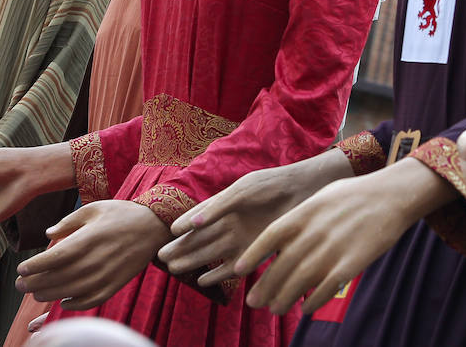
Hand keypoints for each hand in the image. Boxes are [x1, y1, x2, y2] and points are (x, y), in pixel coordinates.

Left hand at [15, 200, 170, 309]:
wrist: (153, 226)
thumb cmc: (120, 214)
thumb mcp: (93, 208)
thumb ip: (68, 221)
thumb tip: (48, 234)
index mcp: (88, 239)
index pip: (55, 258)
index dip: (35, 266)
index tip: (21, 269)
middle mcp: (96, 260)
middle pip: (59, 278)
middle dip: (35, 283)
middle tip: (20, 284)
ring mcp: (106, 275)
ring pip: (71, 292)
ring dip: (50, 295)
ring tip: (36, 293)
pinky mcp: (115, 285)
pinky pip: (91, 301)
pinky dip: (74, 305)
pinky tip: (63, 302)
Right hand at [160, 150, 352, 287]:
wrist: (303, 191)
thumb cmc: (271, 185)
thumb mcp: (241, 191)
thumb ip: (217, 208)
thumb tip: (191, 224)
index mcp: (224, 205)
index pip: (197, 219)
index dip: (181, 228)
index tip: (165, 237)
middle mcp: (230, 223)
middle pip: (200, 239)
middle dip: (182, 249)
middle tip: (162, 260)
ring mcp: (242, 238)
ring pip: (212, 253)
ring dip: (195, 262)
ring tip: (176, 270)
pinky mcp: (256, 251)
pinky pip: (233, 265)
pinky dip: (219, 274)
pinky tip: (204, 281)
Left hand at [238, 157, 449, 314]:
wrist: (390, 196)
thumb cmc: (353, 196)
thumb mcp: (320, 198)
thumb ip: (299, 218)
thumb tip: (279, 241)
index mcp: (304, 213)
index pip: (269, 238)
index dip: (253, 256)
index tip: (239, 271)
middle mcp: (314, 232)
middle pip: (282, 266)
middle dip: (265, 287)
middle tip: (253, 302)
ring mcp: (333, 249)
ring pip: (300, 281)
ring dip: (284, 298)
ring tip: (274, 309)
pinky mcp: (352, 264)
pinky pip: (326, 289)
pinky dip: (312, 301)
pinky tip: (304, 309)